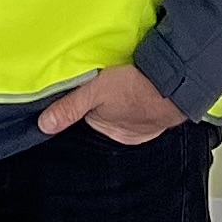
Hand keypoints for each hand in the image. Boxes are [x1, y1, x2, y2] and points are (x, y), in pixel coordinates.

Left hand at [36, 63, 188, 145]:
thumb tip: (43, 125)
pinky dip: (135, 104)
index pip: (84, 123)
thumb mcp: (96, 91)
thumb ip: (70, 107)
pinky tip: (134, 91)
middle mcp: (122, 136)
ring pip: (121, 117)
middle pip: (103, 120)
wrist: (177, 85)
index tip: (80, 97)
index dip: (81, 110)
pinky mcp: (154, 119)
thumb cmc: (137, 88)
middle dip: (100, 108)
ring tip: (118, 88)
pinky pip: (138, 114)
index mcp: (106, 133)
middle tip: (100, 87)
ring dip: (119, 105)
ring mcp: (141, 129)